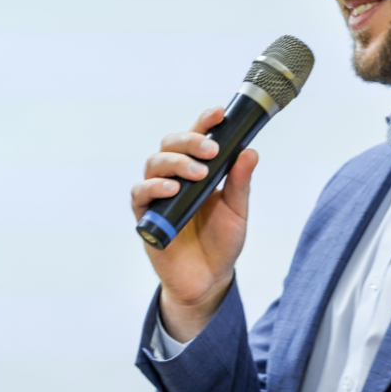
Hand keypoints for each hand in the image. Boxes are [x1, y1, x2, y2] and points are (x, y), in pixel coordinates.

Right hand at [130, 106, 258, 340]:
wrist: (208, 279)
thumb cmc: (221, 242)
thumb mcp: (237, 210)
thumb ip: (240, 182)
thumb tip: (250, 151)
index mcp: (198, 170)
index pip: (197, 138)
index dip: (205, 122)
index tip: (220, 112)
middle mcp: (174, 177)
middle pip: (170, 144)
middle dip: (190, 141)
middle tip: (211, 150)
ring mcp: (158, 195)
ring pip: (154, 164)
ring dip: (175, 163)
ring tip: (198, 173)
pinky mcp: (145, 216)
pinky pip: (140, 194)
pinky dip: (154, 187)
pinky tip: (173, 189)